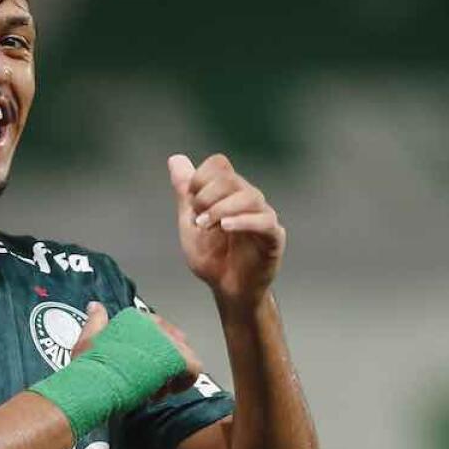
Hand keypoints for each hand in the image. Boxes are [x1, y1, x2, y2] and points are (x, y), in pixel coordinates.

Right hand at [72, 302, 201, 400]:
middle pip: (173, 343)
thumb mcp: (88, 339)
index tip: (142, 366)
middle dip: (165, 362)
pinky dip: (185, 381)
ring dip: (173, 373)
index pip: (157, 330)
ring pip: (184, 355)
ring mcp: (167, 341)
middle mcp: (154, 325)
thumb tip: (95, 306)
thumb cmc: (89, 367)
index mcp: (135, 318)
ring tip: (155, 389)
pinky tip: (169, 391)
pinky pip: (195, 367)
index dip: (152, 351)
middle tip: (149, 380)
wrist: (94, 383)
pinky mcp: (177, 359)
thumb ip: (96, 321)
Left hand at [167, 153, 285, 308]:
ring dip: (221, 209)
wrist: (227, 289)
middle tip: (198, 220)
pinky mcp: (273, 237)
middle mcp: (248, 199)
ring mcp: (263, 216)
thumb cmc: (212, 257)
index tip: (191, 202)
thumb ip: (185, 193)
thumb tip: (175, 159)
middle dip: (207, 196)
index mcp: (229, 192)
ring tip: (206, 226)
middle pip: (231, 178)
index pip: (219, 164)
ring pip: (249, 196)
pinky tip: (225, 227)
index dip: (200, 177)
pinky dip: (243, 221)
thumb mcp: (191, 222)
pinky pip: (264, 221)